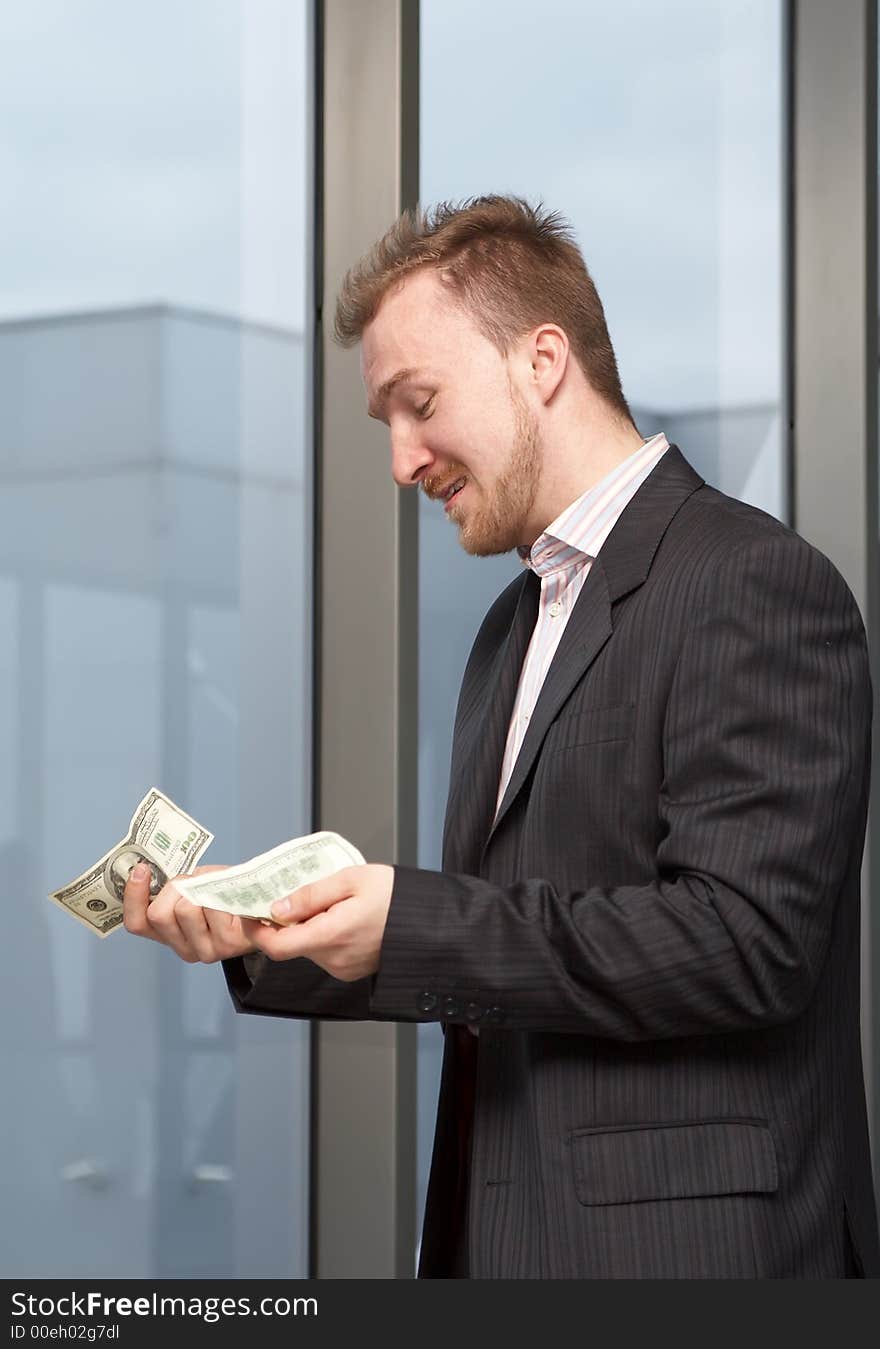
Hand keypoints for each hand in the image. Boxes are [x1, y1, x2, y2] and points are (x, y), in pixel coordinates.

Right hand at [123, 863, 258, 963]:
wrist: (263, 904)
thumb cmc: (225, 892)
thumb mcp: (193, 885)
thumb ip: (171, 886)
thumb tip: (149, 871)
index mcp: (168, 935)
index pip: (137, 923)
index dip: (133, 896)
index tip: (140, 869)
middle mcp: (184, 948)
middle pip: (160, 915)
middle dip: (174, 888)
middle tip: (192, 882)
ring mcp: (205, 950)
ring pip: (185, 910)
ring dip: (198, 890)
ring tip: (214, 890)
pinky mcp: (227, 946)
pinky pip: (211, 909)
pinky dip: (218, 894)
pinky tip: (228, 897)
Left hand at [241, 863, 393, 981]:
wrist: (429, 922)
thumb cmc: (395, 895)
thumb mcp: (350, 880)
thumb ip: (310, 895)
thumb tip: (276, 907)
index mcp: (330, 935)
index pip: (276, 945)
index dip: (255, 930)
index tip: (248, 911)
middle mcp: (333, 960)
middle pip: (291, 944)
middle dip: (285, 921)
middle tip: (294, 893)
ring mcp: (343, 968)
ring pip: (308, 947)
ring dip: (306, 926)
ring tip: (329, 901)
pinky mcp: (351, 970)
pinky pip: (325, 953)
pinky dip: (322, 934)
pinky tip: (341, 915)